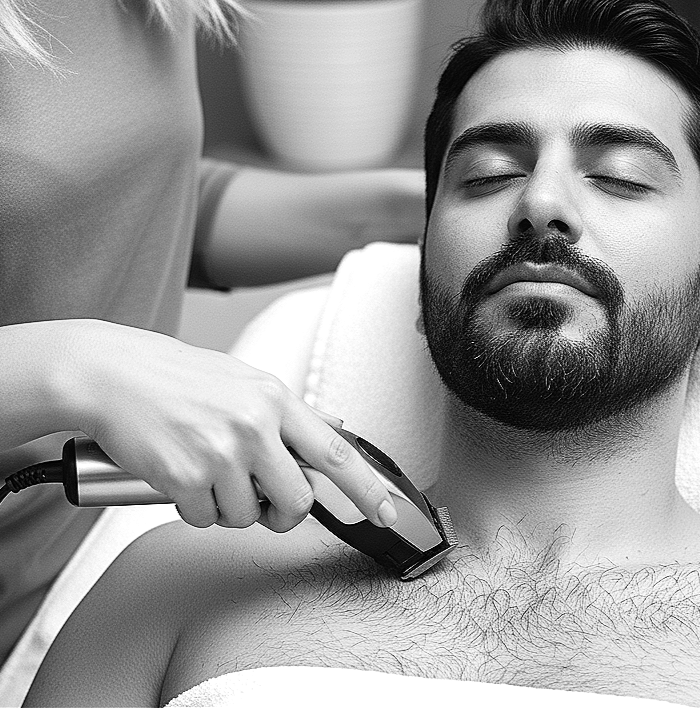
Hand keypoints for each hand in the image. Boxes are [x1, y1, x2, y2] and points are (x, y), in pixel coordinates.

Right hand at [66, 320, 396, 532]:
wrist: (114, 374)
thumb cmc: (179, 377)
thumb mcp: (245, 381)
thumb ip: (291, 411)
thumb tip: (336, 426)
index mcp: (276, 399)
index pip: (336, 452)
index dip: (368, 489)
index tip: (389, 513)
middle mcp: (256, 425)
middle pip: (297, 503)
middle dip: (281, 513)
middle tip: (260, 499)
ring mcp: (221, 452)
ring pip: (248, 517)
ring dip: (229, 508)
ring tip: (207, 471)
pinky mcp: (185, 477)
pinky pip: (204, 519)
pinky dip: (193, 509)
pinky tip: (180, 476)